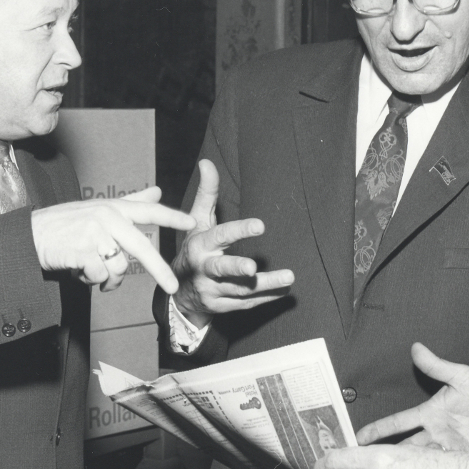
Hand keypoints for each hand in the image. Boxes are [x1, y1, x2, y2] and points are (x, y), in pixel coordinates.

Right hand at [31, 186, 195, 292]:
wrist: (30, 237)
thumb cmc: (66, 224)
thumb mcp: (99, 209)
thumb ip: (131, 202)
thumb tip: (157, 190)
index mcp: (114, 207)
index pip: (149, 211)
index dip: (172, 217)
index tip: (192, 224)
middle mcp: (106, 217)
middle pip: (141, 248)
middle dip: (159, 271)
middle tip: (172, 288)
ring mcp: (93, 234)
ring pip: (118, 268)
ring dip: (108, 278)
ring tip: (92, 270)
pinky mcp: (81, 251)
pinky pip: (99, 276)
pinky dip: (92, 281)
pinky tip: (80, 271)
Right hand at [171, 159, 294, 324]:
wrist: (179, 291)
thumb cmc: (195, 248)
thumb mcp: (197, 221)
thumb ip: (207, 194)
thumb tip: (206, 162)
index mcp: (200, 246)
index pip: (220, 236)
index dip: (238, 231)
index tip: (260, 225)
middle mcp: (204, 269)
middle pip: (221, 269)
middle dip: (236, 269)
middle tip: (253, 268)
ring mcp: (213, 291)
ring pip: (240, 290)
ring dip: (265, 285)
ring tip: (289, 277)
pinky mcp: (222, 306)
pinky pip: (247, 303)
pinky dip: (266, 298)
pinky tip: (285, 291)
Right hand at [356, 343, 468, 455]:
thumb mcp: (461, 376)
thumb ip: (437, 366)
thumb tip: (416, 347)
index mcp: (429, 414)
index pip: (397, 423)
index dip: (377, 430)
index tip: (356, 439)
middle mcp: (434, 435)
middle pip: (402, 449)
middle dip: (383, 459)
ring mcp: (448, 450)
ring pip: (420, 464)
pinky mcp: (463, 461)